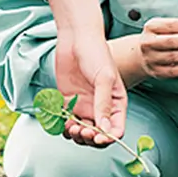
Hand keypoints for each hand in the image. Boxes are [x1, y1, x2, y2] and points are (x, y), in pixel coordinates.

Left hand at [48, 0, 126, 147]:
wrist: (75, 39)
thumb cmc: (96, 53)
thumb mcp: (104, 78)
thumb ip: (103, 104)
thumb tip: (105, 130)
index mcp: (116, 103)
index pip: (116, 129)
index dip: (108, 138)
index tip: (98, 138)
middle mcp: (101, 108)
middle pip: (98, 135)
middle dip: (89, 138)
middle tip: (81, 130)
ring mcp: (84, 106)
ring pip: (81, 132)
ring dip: (75, 135)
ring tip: (70, 126)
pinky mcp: (69, 102)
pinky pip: (66, 122)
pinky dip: (63, 126)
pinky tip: (61, 121)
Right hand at [137, 18, 177, 78]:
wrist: (141, 54)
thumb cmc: (160, 37)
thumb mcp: (168, 26)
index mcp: (151, 27)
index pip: (173, 25)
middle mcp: (149, 43)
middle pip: (173, 41)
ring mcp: (152, 59)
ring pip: (175, 56)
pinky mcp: (157, 72)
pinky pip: (175, 71)